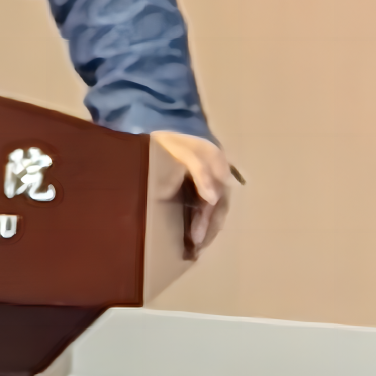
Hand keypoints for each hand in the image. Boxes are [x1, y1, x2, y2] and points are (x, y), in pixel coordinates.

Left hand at [151, 129, 234, 251]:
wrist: (158, 128)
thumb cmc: (167, 139)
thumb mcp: (179, 149)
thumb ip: (198, 170)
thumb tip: (214, 198)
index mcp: (216, 164)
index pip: (218, 200)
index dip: (208, 220)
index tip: (196, 237)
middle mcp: (217, 174)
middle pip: (217, 208)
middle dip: (207, 229)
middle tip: (194, 247)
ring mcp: (209, 180)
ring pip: (212, 210)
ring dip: (206, 229)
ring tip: (195, 248)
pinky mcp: (199, 185)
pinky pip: (203, 206)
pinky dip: (200, 221)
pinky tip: (192, 235)